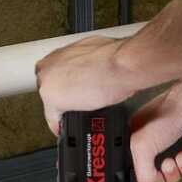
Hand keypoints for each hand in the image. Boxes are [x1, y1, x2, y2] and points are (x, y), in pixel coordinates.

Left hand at [36, 0, 181, 135]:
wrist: (129, 64)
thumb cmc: (130, 58)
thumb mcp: (117, 55)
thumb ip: (110, 61)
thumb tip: (120, 63)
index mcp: (70, 50)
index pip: (61, 76)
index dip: (71, 92)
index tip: (81, 101)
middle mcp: (55, 62)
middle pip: (54, 92)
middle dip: (67, 105)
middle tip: (81, 116)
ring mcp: (51, 79)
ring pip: (54, 107)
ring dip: (68, 116)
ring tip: (82, 124)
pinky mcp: (53, 97)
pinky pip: (55, 120)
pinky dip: (66, 128)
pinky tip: (77, 131)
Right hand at [130, 83, 181, 181]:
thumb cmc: (167, 113)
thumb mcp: (142, 146)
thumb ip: (142, 172)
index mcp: (136, 145)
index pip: (137, 174)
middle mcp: (154, 147)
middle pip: (161, 177)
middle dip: (168, 175)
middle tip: (170, 163)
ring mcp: (173, 147)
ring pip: (180, 174)